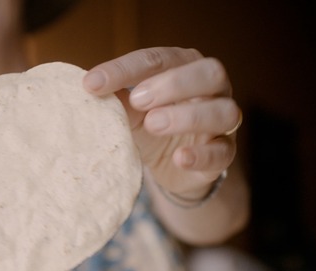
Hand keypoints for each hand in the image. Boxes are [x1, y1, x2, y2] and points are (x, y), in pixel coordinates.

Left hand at [83, 47, 239, 197]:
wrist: (173, 166)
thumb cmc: (153, 127)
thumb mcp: (132, 112)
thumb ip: (118, 100)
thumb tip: (90, 88)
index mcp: (184, 66)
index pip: (159, 59)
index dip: (125, 69)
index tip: (91, 84)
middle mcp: (211, 88)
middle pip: (208, 73)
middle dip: (173, 84)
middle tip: (138, 100)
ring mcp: (223, 121)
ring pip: (222, 111)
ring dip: (187, 116)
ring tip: (154, 124)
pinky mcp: (225, 152)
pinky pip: (222, 151)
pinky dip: (201, 154)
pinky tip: (180, 157)